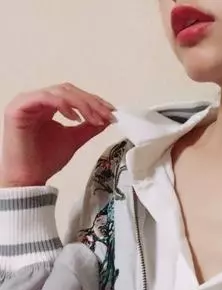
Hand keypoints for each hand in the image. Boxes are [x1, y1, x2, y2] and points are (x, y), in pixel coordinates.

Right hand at [0, 83, 114, 186]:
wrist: (29, 177)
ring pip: (60, 92)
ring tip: (95, 119)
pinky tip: (75, 119)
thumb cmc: (46, 160)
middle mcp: (37, 100)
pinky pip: (45, 98)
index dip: (94, 101)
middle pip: (69, 90)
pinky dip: (64, 105)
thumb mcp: (74, 139)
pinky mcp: (19, 108)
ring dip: (82, 104)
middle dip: (92, 102)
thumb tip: (107, 118)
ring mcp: (27, 102)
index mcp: (48, 106)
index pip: (74, 94)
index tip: (112, 112)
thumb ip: (89, 127)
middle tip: (107, 115)